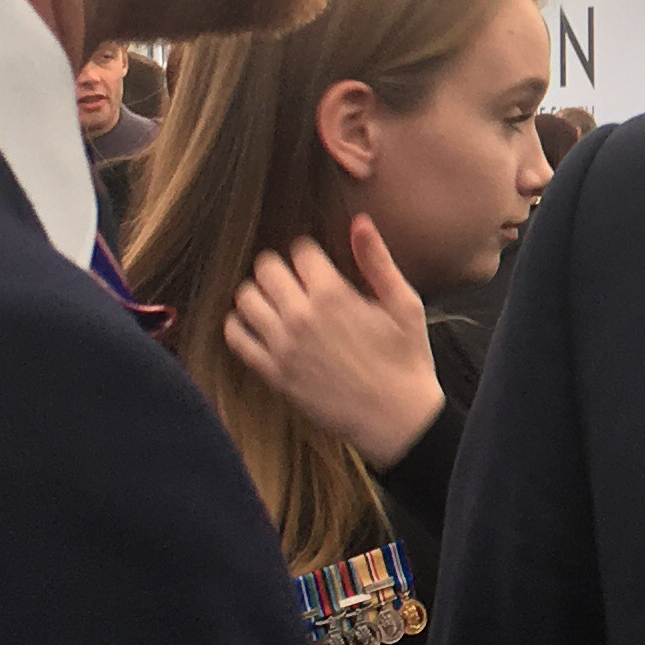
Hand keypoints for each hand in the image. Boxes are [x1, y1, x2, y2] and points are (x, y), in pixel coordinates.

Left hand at [225, 215, 445, 469]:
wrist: (397, 421)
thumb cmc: (407, 362)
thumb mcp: (404, 305)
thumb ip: (378, 261)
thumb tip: (361, 222)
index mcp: (334, 295)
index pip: (299, 250)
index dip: (309, 254)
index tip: (317, 265)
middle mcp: (302, 317)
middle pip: (266, 268)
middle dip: (279, 268)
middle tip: (293, 280)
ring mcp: (284, 347)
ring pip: (245, 299)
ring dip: (258, 293)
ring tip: (276, 301)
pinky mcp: (274, 374)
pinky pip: (237, 339)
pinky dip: (239, 326)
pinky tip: (258, 326)